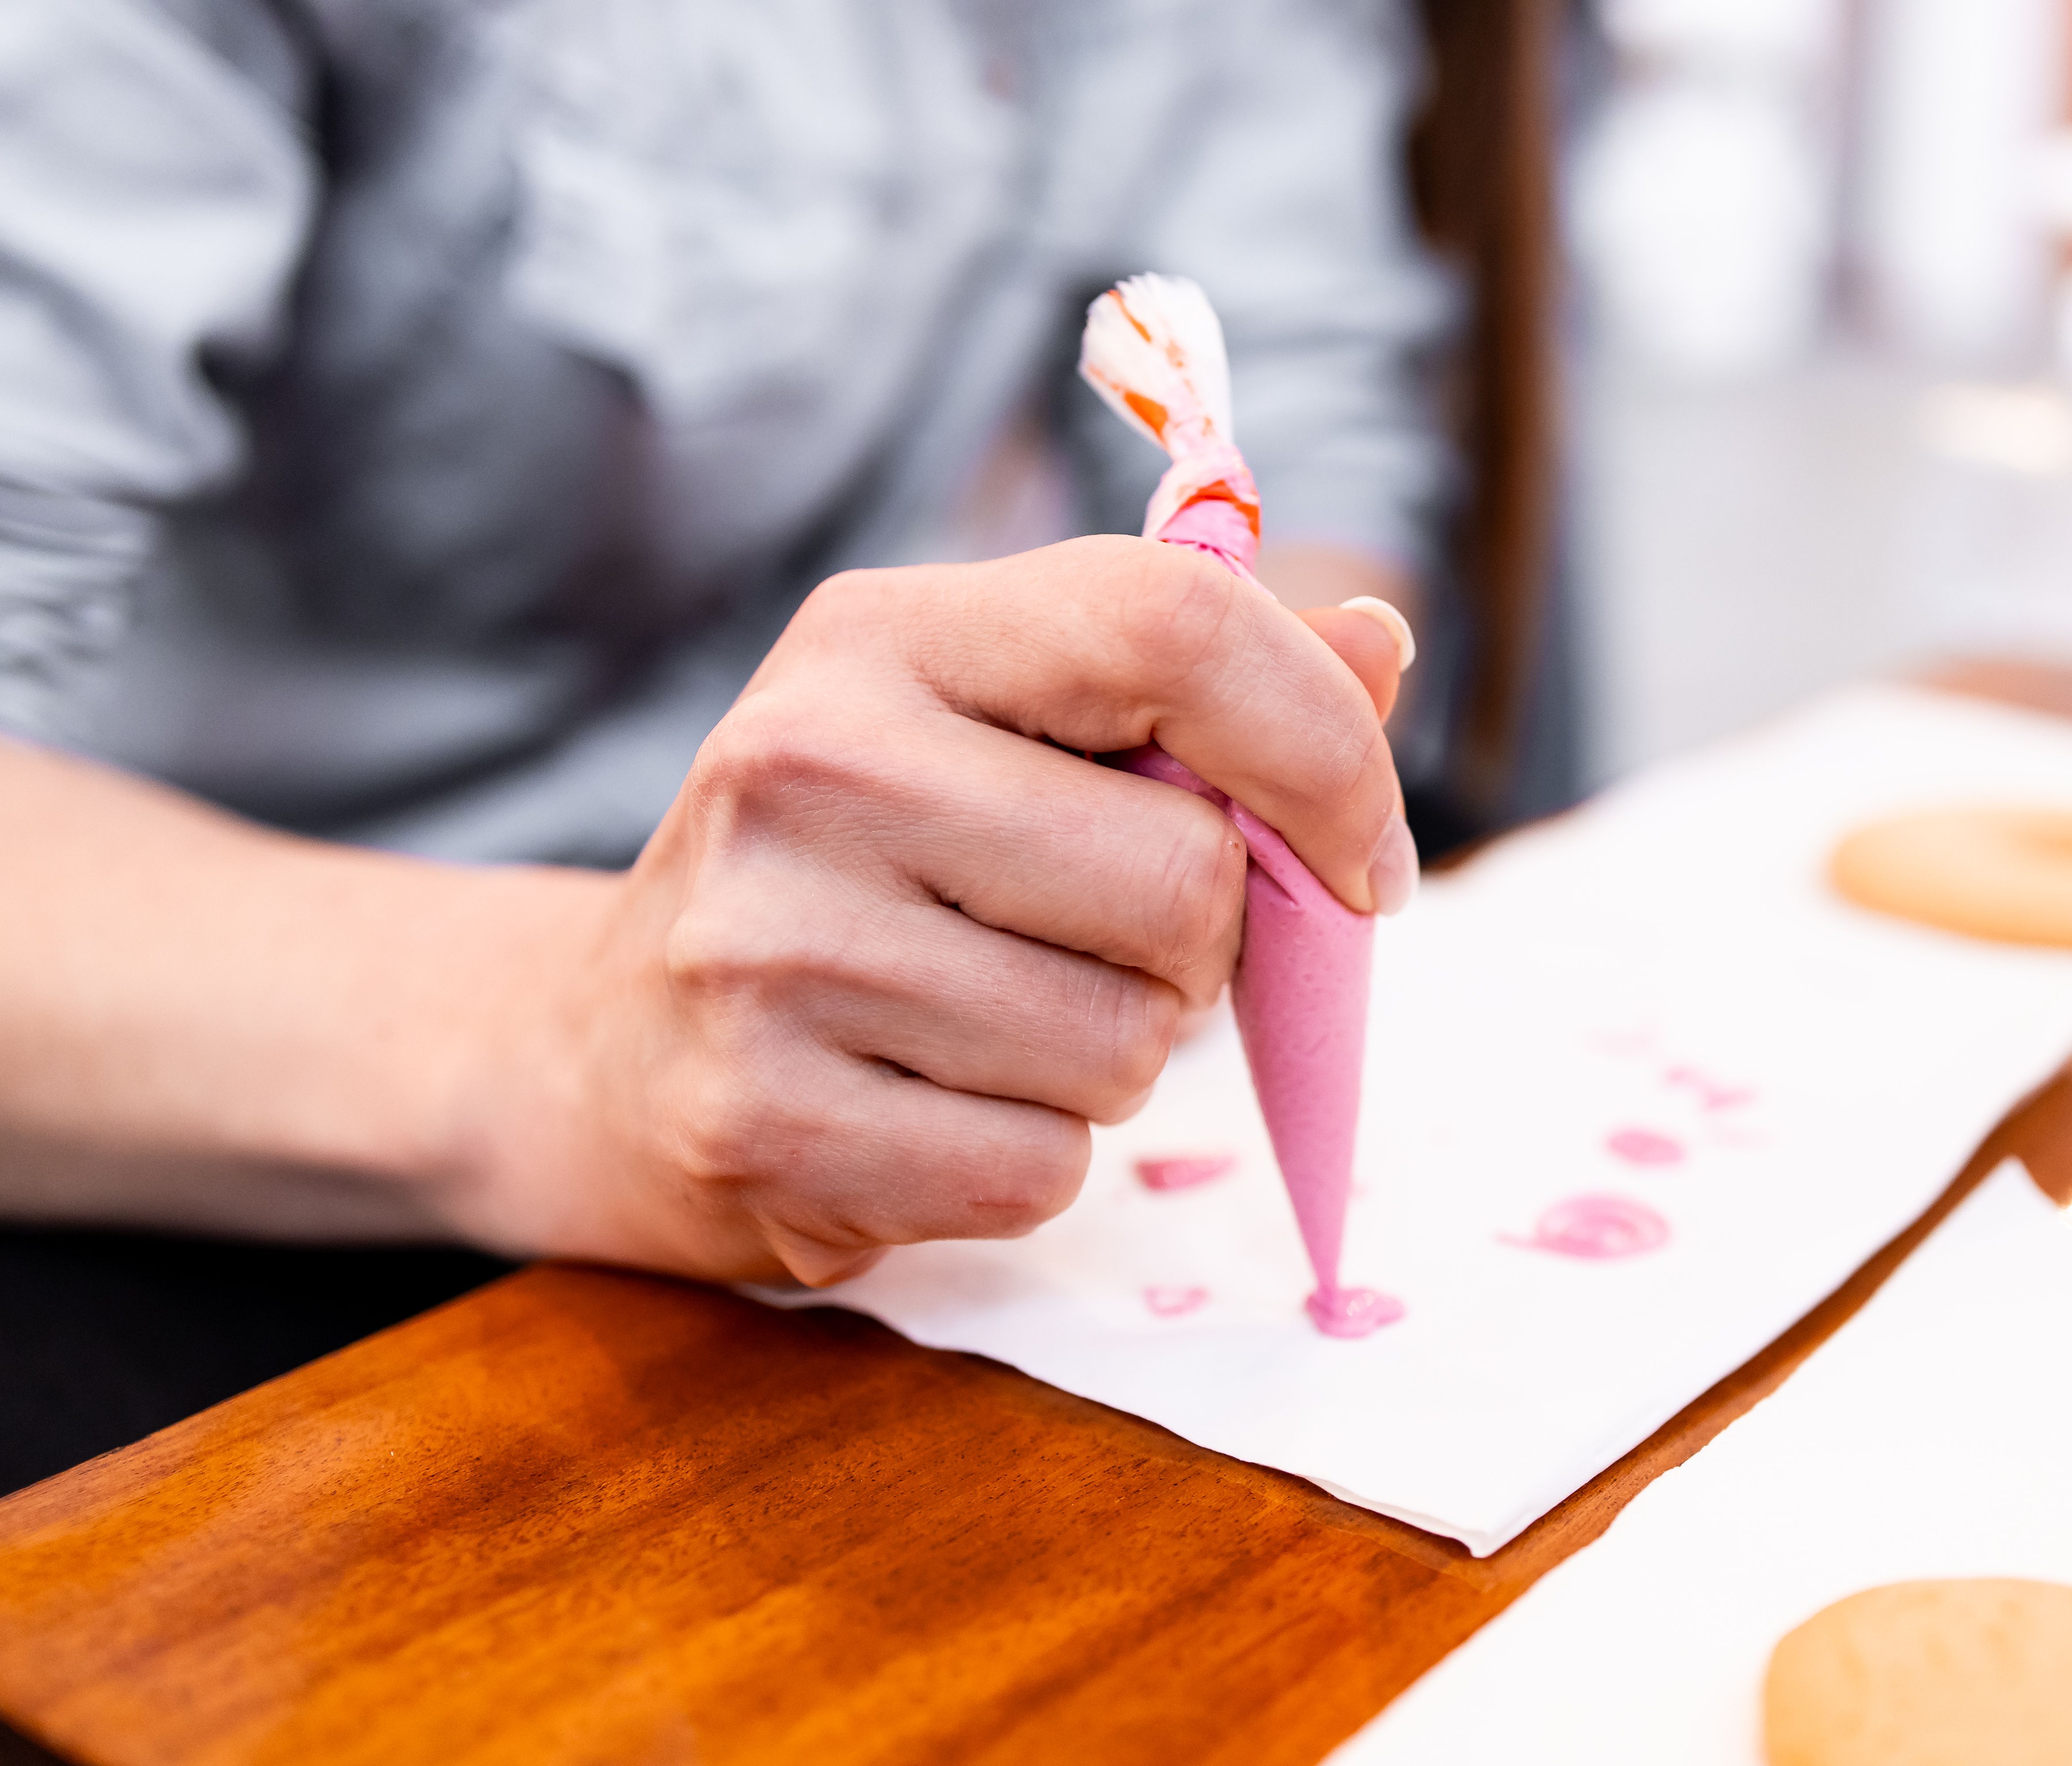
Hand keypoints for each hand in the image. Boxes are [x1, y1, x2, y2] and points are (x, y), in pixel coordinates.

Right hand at [453, 537, 1412, 1285]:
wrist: (608, 1042)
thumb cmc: (864, 869)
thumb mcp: (1003, 728)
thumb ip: (1199, 686)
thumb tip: (1381, 645)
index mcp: (882, 633)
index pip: (1177, 626)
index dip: (1325, 752)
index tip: (1357, 857)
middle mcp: (804, 763)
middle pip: (1183, 880)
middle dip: (1192, 948)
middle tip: (1083, 946)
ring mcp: (764, 949)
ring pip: (1124, 1049)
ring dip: (1106, 1064)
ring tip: (982, 1024)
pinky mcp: (759, 1123)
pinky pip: (1038, 1170)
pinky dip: (1024, 1163)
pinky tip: (925, 1109)